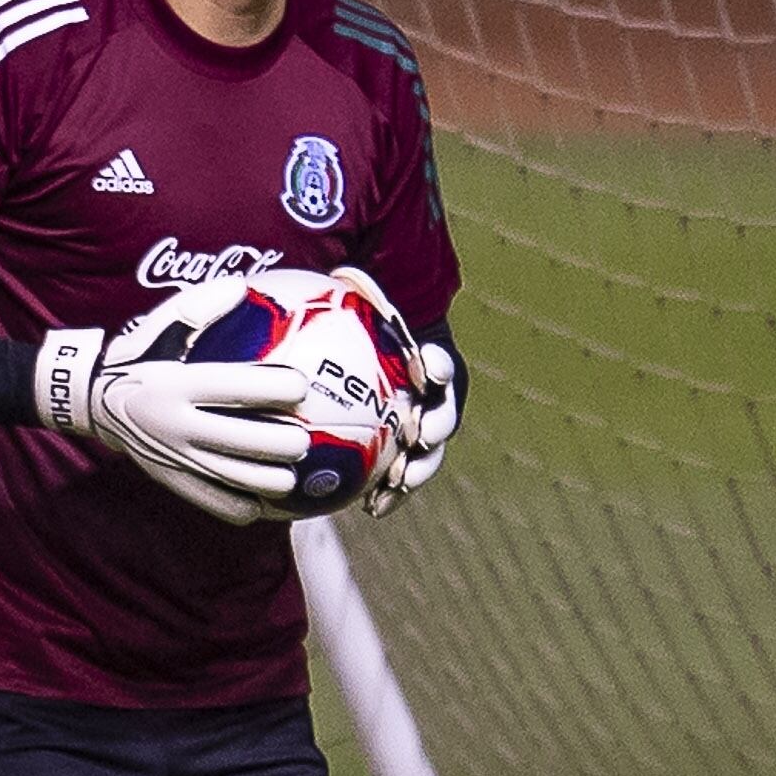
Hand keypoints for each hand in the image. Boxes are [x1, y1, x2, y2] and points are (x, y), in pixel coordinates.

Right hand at [33, 277, 310, 525]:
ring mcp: (175, 457)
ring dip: (273, 479)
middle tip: (305, 435)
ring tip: (291, 472)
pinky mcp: (172, 480)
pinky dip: (243, 506)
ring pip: (237, 479)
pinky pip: (215, 503)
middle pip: (248, 441)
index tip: (302, 385)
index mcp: (179, 383)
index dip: (279, 388)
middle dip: (287, 441)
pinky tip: (262, 501)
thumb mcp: (161, 323)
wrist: (91, 400)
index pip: (240, 388)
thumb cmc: (138, 356)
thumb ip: (200, 305)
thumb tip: (243, 285)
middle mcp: (178, 423)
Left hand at [324, 265, 457, 516]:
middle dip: (437, 424)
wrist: (368, 358)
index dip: (438, 364)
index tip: (427, 368)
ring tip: (398, 483)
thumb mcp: (354, 304)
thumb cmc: (358, 326)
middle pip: (444, 410)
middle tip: (419, 435)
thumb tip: (331, 267)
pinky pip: (402, 476)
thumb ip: (350, 292)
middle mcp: (433, 395)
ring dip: (418, 469)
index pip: (440, 360)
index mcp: (428, 359)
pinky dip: (392, 492)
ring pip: (429, 452)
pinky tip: (372, 509)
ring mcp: (423, 426)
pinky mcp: (407, 454)